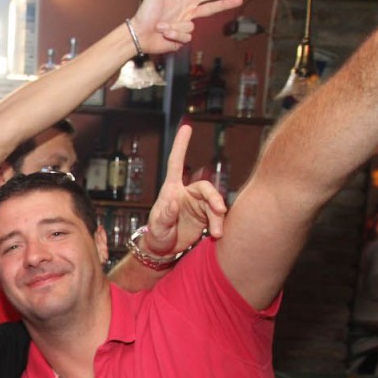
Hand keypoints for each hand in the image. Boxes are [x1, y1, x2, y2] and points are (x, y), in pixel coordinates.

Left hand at [130, 0, 242, 53]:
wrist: (139, 33)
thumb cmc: (145, 12)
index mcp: (186, 2)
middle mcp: (188, 14)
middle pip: (212, 9)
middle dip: (226, 4)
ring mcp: (185, 28)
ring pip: (191, 26)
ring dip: (175, 26)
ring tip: (161, 25)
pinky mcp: (182, 40)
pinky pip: (185, 36)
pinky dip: (174, 34)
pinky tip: (164, 34)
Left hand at [143, 125, 226, 254]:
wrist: (164, 250)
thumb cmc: (156, 236)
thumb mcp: (157, 228)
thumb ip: (165, 215)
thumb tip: (173, 200)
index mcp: (171, 190)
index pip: (176, 163)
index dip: (181, 145)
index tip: (187, 127)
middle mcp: (186, 194)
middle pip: (205, 187)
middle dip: (214, 197)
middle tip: (220, 210)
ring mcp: (197, 205)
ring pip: (214, 204)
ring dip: (218, 216)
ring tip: (217, 232)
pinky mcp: (205, 217)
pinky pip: (217, 216)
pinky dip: (219, 224)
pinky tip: (217, 235)